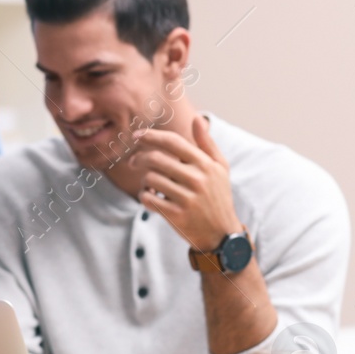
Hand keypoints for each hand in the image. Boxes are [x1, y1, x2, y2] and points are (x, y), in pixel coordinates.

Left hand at [131, 116, 240, 252]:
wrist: (221, 234)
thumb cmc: (218, 196)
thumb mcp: (220, 168)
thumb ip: (207, 143)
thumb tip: (197, 118)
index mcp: (205, 164)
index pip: (173, 142)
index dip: (152, 136)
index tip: (137, 135)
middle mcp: (197, 179)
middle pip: (156, 159)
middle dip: (138, 158)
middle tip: (132, 162)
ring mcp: (187, 198)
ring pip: (150, 179)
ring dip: (143, 180)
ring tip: (149, 185)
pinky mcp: (177, 215)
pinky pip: (148, 199)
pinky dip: (144, 196)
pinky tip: (151, 197)